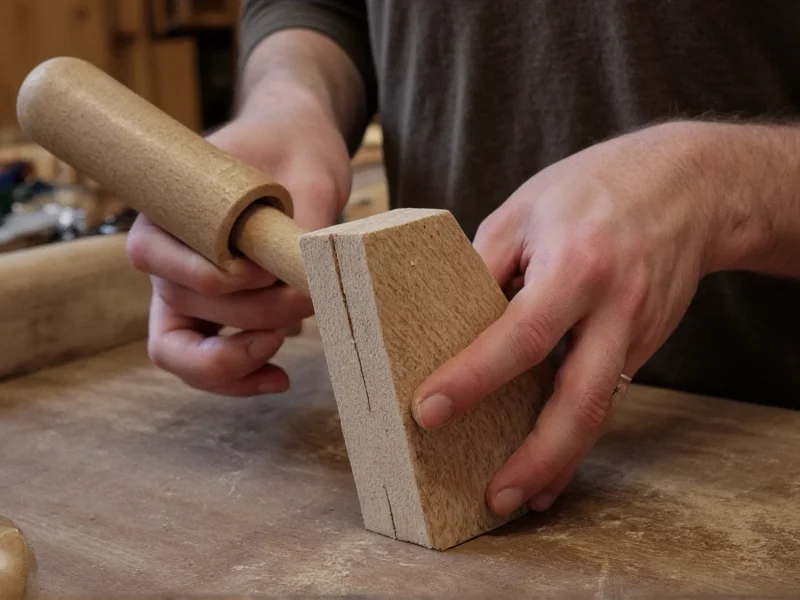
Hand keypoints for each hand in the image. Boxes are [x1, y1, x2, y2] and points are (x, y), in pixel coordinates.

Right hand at [127, 94, 351, 395]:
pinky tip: (278, 377)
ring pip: (186, 351)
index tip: (267, 269)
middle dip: (255, 314)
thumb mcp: (309, 174)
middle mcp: (166, 256)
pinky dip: (238, 380)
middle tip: (308, 296)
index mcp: (169, 209)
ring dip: (243, 354)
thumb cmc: (295, 151)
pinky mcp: (211, 317)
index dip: (217, 277)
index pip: (157, 259)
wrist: (298, 150)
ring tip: (294, 339)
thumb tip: (310, 278)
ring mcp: (185, 291)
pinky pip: (204, 365)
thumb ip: (305, 224)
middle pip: (188, 306)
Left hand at [412, 122, 716, 514]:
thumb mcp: (524, 210)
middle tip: (493, 497)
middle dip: (537, 458)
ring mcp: (637, 332)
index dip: (474, 377)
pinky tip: (552, 460)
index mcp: (578, 267)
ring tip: (519, 498)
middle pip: (581, 401)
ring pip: (600, 412)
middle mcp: (615, 309)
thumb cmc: (593, 189)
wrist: (689, 186)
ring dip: (560, 462)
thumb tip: (448, 322)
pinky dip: (578, 433)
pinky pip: (607, 397)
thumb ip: (485, 267)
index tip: (429, 411)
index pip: (521, 335)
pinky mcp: (643, 345)